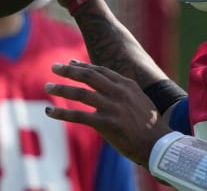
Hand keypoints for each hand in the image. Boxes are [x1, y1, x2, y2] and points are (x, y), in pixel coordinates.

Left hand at [44, 60, 171, 165]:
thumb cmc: (150, 125)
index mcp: (127, 85)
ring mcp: (112, 107)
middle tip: (54, 67)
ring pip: (80, 93)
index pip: (100, 71)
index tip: (71, 63)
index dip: (83, 66)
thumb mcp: (140, 100)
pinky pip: (79, 116)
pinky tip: (50, 111)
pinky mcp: (106, 123)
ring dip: (61, 88)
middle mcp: (118, 92)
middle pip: (88, 76)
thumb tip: (111, 88)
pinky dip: (62, 113)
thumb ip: (125, 92)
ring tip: (48, 86)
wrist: (158, 143)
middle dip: (69, 70)